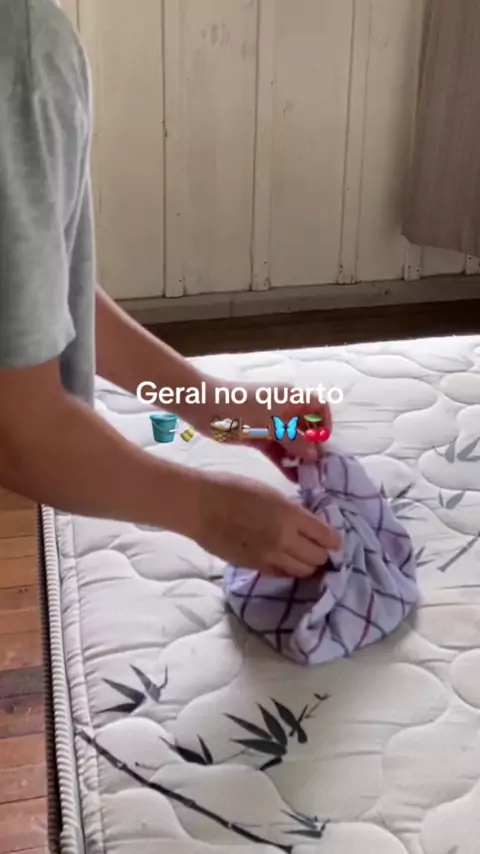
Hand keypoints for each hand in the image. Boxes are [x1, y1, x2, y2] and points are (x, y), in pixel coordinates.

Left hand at [190, 379, 332, 482]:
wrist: (204, 405)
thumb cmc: (241, 408)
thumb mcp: (271, 424)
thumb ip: (294, 440)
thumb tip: (315, 455)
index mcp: (291, 397)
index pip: (318, 407)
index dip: (324, 424)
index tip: (323, 444)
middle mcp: (284, 409)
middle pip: (306, 428)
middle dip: (312, 447)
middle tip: (317, 470)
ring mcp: (269, 424)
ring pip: (291, 442)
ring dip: (298, 458)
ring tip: (306, 479)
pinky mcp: (257, 437)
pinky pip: (276, 450)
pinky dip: (284, 461)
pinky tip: (292, 478)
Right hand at [191, 471, 340, 576]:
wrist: (200, 506)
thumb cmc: (233, 489)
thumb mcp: (271, 492)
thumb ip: (292, 511)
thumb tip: (308, 524)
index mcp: (291, 515)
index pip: (327, 536)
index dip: (334, 539)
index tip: (332, 537)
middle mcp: (284, 539)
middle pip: (319, 557)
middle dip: (323, 553)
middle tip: (318, 546)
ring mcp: (269, 556)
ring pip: (303, 571)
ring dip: (308, 564)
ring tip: (304, 555)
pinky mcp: (255, 567)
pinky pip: (282, 574)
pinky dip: (289, 569)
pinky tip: (286, 561)